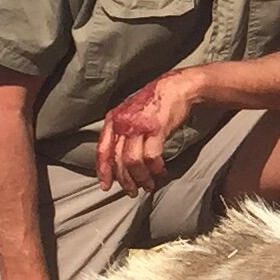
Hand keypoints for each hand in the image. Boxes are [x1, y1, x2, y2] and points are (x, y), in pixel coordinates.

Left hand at [96, 68, 201, 191]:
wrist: (176, 87)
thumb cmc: (154, 103)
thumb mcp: (130, 113)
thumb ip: (121, 132)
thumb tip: (118, 159)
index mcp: (113, 120)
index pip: (103, 151)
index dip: (104, 171)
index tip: (106, 186)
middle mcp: (122, 123)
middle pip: (118, 160)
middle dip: (125, 180)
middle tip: (133, 191)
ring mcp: (138, 126)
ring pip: (133, 162)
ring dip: (142, 178)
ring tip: (149, 185)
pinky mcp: (155, 129)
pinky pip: (151, 156)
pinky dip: (156, 169)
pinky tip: (161, 172)